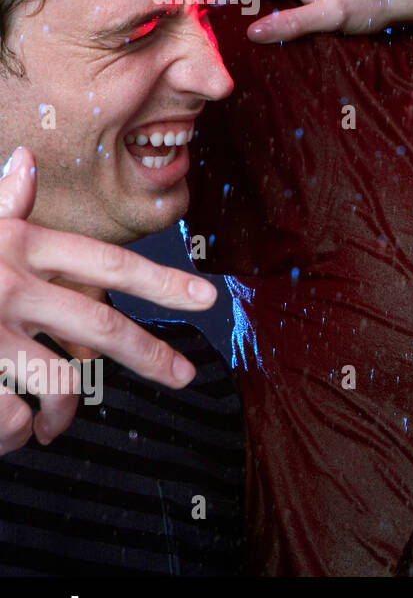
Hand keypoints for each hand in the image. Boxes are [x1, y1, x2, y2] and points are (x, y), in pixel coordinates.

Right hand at [0, 148, 217, 453]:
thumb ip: (0, 203)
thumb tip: (23, 160)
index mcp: (18, 246)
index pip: (107, 264)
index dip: (161, 281)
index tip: (208, 296)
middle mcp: (9, 283)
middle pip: (101, 325)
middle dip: (151, 353)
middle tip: (184, 376)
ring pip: (59, 380)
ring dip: (63, 410)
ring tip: (54, 425)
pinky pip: (11, 413)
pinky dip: (16, 431)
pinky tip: (14, 437)